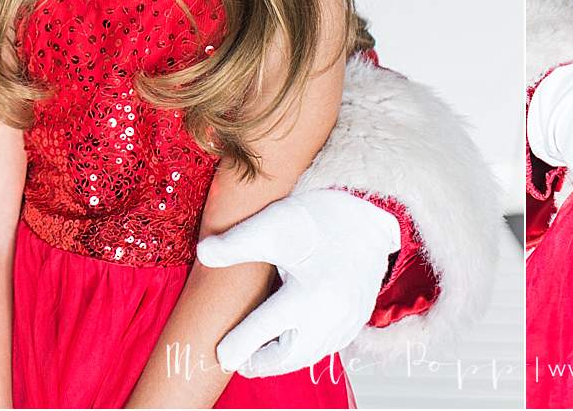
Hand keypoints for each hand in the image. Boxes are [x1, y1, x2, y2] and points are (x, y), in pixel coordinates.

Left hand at [195, 189, 399, 377]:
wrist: (369, 213)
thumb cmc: (321, 217)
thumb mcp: (273, 225)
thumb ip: (236, 242)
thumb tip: (203, 253)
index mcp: (309, 296)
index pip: (262, 331)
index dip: (237, 346)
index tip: (220, 355)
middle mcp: (331, 317)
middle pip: (285, 356)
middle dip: (258, 360)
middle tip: (235, 357)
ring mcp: (347, 323)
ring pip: (306, 357)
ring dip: (280, 357)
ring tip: (256, 350)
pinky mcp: (355, 322)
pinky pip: (324, 348)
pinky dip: (302, 350)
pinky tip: (285, 340)